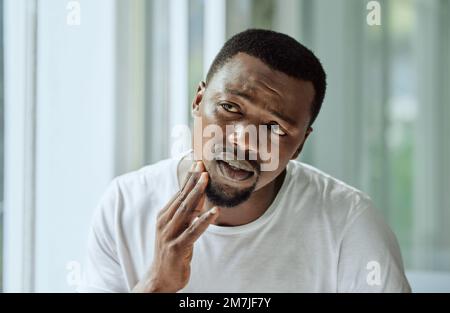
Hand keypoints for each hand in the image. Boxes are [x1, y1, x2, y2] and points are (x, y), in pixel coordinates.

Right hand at [133, 161, 218, 292]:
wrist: (160, 277)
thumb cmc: (171, 251)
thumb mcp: (177, 228)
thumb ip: (186, 213)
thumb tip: (200, 196)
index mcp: (164, 216)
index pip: (179, 193)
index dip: (188, 178)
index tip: (198, 163)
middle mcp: (165, 223)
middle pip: (182, 198)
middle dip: (193, 181)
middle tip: (203, 165)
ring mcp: (169, 235)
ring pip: (186, 211)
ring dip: (197, 194)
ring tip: (207, 180)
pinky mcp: (176, 248)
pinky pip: (193, 231)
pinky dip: (204, 221)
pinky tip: (215, 212)